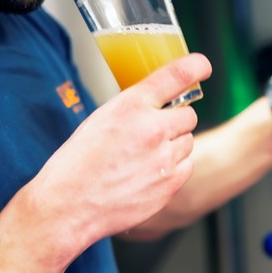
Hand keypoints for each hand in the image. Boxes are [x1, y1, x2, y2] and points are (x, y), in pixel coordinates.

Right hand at [21, 53, 211, 245]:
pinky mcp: (170, 183)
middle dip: (175, 122)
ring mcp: (164, 158)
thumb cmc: (78, 163)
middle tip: (153, 134)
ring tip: (144, 158)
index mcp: (131, 106)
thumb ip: (134, 109)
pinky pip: (187, 165)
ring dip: (174, 146)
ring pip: (188, 141)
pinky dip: (174, 168)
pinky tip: (149, 174)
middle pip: (189, 115)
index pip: (177, 75)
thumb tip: (158, 105)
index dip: (196, 67)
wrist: (69, 205)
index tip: (203, 67)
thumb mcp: (101, 119)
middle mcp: (153, 128)